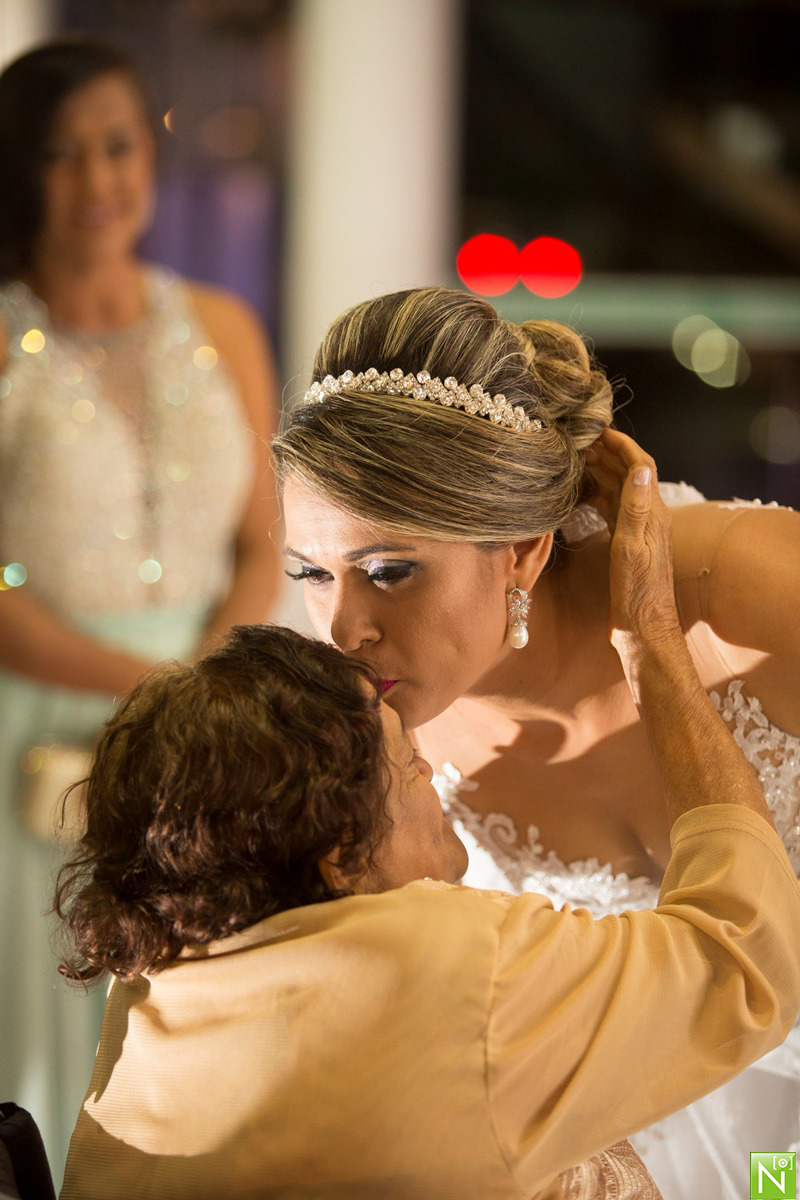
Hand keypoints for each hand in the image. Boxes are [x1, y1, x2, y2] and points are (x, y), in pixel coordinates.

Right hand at [585, 430, 680, 648]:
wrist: (642, 629)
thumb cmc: (637, 593)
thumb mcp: (632, 548)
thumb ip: (635, 508)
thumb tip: (640, 467)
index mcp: (653, 514)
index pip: (641, 466)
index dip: (622, 445)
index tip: (599, 430)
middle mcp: (649, 518)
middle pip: (630, 475)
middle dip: (607, 454)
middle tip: (580, 441)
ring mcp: (639, 532)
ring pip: (620, 491)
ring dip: (601, 473)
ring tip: (576, 461)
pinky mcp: (628, 546)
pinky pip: (612, 511)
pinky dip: (597, 497)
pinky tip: (581, 496)